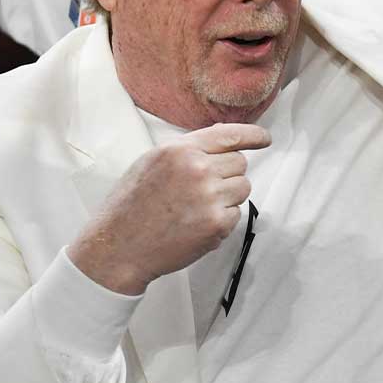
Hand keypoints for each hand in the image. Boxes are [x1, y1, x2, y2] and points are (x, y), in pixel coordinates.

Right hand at [68, 123, 268, 294]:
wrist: (117, 247)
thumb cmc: (130, 205)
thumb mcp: (152, 162)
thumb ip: (187, 149)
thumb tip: (221, 139)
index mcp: (180, 150)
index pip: (229, 135)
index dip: (253, 135)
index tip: (264, 139)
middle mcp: (197, 170)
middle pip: (239, 163)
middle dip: (226, 174)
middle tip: (201, 190)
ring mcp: (209, 197)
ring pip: (243, 187)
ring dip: (228, 196)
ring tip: (196, 207)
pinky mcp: (217, 224)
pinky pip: (237, 213)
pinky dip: (223, 219)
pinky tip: (196, 223)